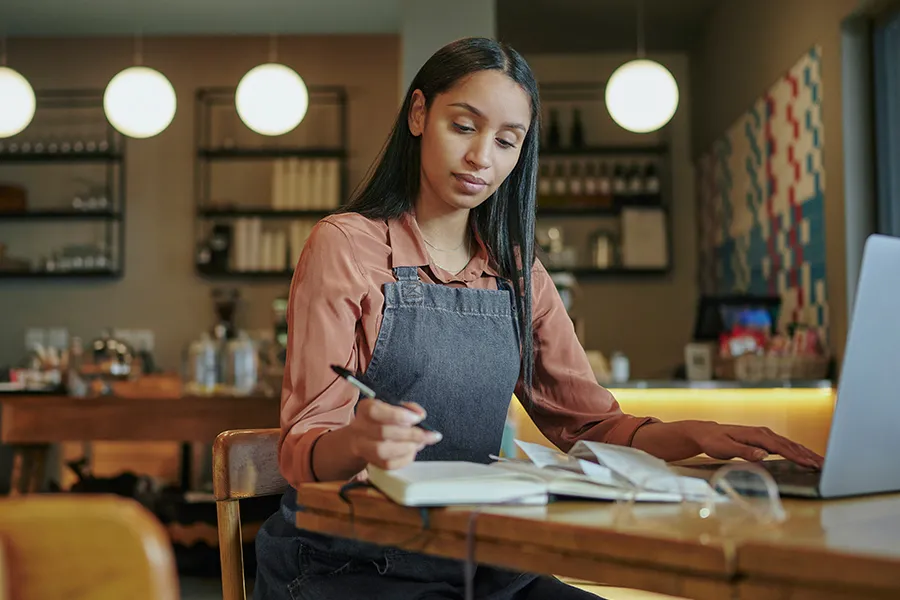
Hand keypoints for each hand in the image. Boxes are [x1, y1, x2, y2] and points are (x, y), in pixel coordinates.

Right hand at [348, 398, 442, 469]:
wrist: (364, 437)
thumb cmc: (382, 420)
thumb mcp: (392, 407)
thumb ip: (407, 408)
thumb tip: (420, 415)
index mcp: (365, 409)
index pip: (375, 410)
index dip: (398, 415)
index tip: (417, 418)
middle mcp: (360, 427)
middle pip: (383, 432)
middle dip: (411, 434)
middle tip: (428, 435)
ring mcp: (362, 446)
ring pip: (382, 450)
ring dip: (407, 447)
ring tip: (420, 443)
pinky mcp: (370, 461)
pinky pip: (387, 464)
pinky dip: (404, 459)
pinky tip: (412, 451)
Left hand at [683, 421, 823, 468]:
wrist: (706, 433)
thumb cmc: (713, 441)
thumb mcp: (725, 448)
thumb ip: (744, 452)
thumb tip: (763, 454)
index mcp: (756, 435)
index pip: (781, 447)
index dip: (797, 456)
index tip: (811, 464)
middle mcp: (763, 433)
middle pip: (791, 445)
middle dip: (808, 455)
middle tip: (825, 466)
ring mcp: (764, 435)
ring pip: (790, 444)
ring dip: (806, 453)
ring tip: (822, 463)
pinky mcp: (764, 439)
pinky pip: (785, 445)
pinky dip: (798, 451)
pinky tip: (806, 458)